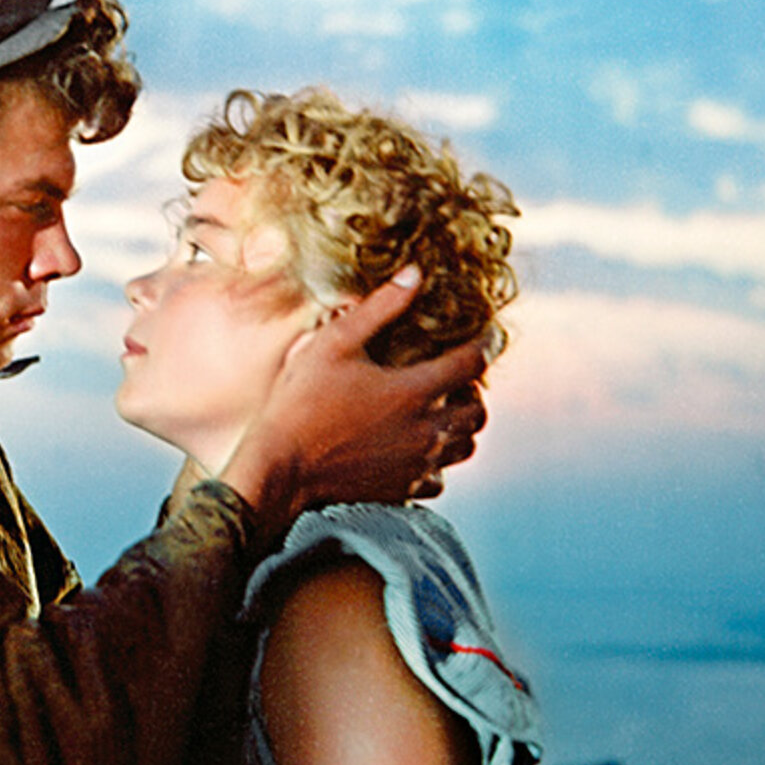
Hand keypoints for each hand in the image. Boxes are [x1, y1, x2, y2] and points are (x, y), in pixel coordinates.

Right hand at [217, 268, 487, 538]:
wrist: (281, 470)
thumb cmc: (300, 403)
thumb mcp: (333, 343)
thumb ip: (379, 308)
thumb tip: (415, 274)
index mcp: (414, 392)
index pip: (472, 364)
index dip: (483, 345)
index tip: (483, 336)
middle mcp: (426, 431)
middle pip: (479, 411)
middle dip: (476, 390)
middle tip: (459, 377)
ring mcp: (416, 465)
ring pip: (465, 446)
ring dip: (461, 426)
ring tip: (443, 411)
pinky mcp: (402, 491)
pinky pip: (439, 478)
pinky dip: (437, 462)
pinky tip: (416, 449)